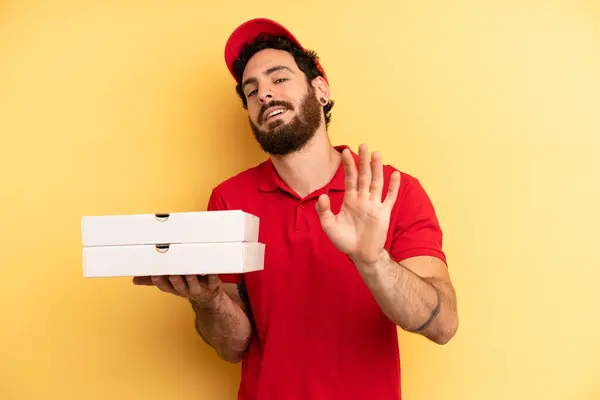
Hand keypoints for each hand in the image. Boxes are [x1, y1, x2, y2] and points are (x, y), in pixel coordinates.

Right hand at [133, 274, 221, 305]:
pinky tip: (210, 270)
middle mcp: (186, 290)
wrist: (209, 299)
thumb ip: (153, 280)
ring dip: (191, 279)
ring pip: (194, 285)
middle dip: (175, 280)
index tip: (155, 274)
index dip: (159, 282)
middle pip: (179, 286)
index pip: (164, 286)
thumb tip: (135, 279)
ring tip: (190, 271)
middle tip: (172, 273)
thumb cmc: (188, 286)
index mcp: (175, 288)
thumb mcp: (170, 284)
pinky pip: (213, 281)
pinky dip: (212, 276)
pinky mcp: (213, 286)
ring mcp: (199, 289)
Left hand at [316, 143, 400, 265]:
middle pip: (364, 176)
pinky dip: (393, 187)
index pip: (349, 178)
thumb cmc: (344, 240)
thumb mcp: (329, 225)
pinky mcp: (384, 213)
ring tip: (377, 154)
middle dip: (363, 161)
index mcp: (350, 199)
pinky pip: (389, 198)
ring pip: (376, 182)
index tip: (345, 151)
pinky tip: (395, 174)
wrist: (360, 254)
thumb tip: (322, 196)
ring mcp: (374, 204)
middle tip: (364, 144)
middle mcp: (362, 198)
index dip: (348, 165)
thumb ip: (323, 211)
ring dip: (377, 169)